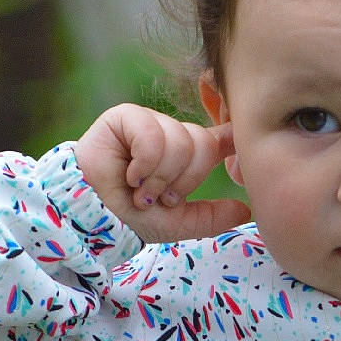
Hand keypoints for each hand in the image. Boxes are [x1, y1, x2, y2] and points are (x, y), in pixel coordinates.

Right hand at [75, 104, 251, 243]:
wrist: (95, 219)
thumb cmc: (129, 219)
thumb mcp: (177, 223)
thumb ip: (211, 216)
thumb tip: (246, 209)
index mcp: (185, 155)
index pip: (217, 138)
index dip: (232, 136)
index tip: (240, 140)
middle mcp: (170, 135)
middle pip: (203, 145)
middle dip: (183, 181)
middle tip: (160, 197)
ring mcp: (149, 123)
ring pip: (181, 142)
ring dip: (160, 178)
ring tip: (141, 190)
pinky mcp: (125, 117)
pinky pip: (154, 135)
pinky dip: (145, 164)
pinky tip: (130, 174)